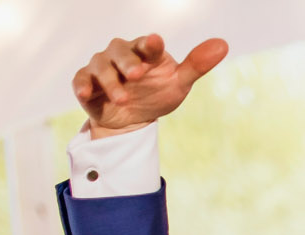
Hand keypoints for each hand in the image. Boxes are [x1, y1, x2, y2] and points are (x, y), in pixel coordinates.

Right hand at [74, 34, 228, 135]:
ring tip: (123, 98)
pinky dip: (83, 85)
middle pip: (120, 51)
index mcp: (145, 52)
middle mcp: (121, 55)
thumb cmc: (156, 94)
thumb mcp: (178, 83)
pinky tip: (87, 93)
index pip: (148, 44)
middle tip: (137, 75)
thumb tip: (223, 44)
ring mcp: (101, 67)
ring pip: (101, 66)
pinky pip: (81, 80)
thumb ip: (197, 65)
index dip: (151, 44)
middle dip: (128, 62)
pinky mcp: (86, 82)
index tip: (156, 43)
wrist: (133, 120)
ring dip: (110, 81)